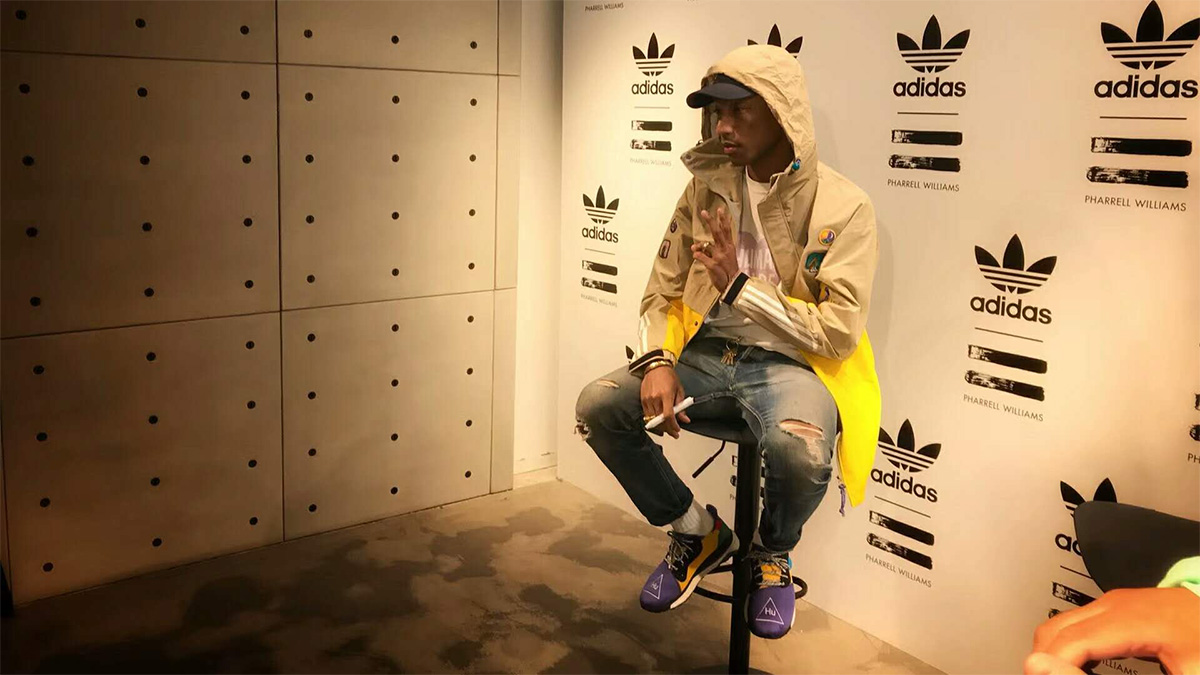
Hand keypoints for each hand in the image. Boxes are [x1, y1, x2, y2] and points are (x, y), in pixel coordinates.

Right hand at [640, 367, 690, 438]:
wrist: (656, 367)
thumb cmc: (669, 376)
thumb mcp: (679, 390)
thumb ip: (681, 406)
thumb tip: (685, 419)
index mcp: (666, 395)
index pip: (668, 415)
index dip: (673, 425)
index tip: (677, 430)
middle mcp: (655, 398)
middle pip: (660, 420)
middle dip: (668, 429)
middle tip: (674, 433)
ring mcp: (647, 400)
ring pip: (653, 420)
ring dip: (661, 426)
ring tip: (668, 428)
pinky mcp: (642, 400)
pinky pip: (647, 415)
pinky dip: (654, 420)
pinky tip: (660, 421)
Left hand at [693, 207, 739, 292]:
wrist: (734, 286)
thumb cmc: (728, 272)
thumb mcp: (726, 258)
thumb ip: (713, 251)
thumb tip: (698, 247)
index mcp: (729, 247)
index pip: (726, 231)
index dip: (723, 220)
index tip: (720, 209)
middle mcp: (725, 250)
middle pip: (717, 233)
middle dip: (711, 221)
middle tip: (704, 212)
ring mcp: (719, 257)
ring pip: (708, 245)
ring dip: (699, 244)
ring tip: (694, 246)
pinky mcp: (713, 265)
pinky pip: (702, 257)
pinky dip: (698, 255)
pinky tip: (695, 254)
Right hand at [1024, 587, 1199, 674]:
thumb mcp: (1184, 673)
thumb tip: (1068, 673)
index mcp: (1131, 620)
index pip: (1070, 643)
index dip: (1055, 669)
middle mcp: (1113, 606)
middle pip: (1053, 633)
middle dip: (1046, 664)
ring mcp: (1110, 603)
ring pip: (1057, 626)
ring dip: (1053, 656)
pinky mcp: (1112, 608)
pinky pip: (1072, 624)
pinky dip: (1065, 648)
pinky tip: (1077, 670)